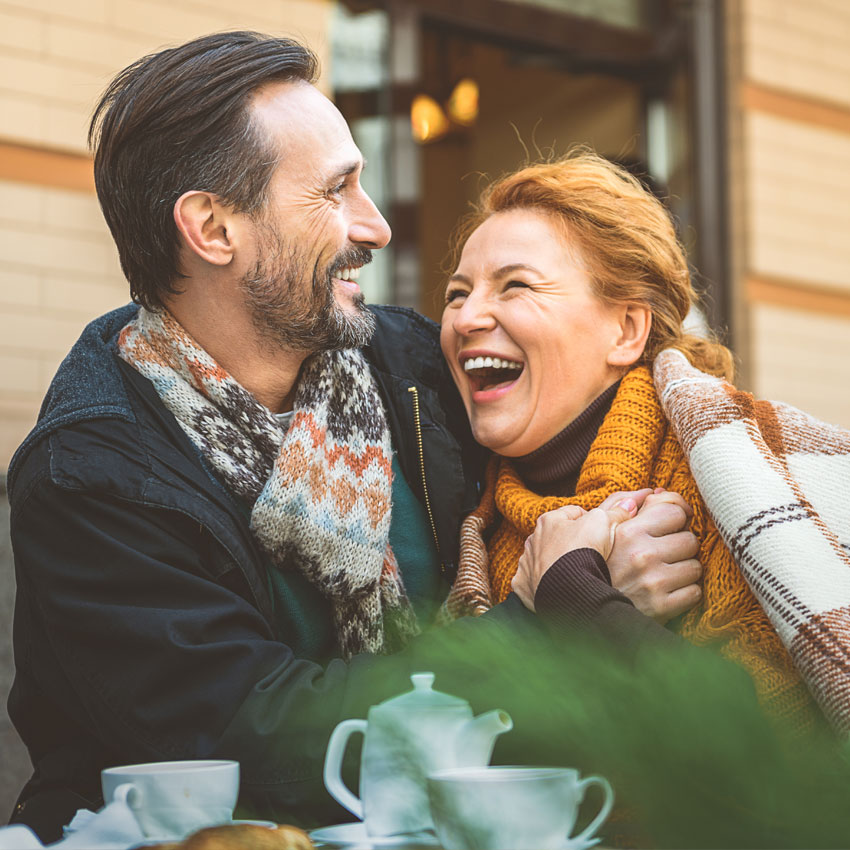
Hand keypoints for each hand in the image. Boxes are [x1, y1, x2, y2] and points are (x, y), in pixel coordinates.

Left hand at [511, 496, 642, 611]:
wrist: (567, 589)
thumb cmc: (583, 551)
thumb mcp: (603, 524)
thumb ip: (615, 512)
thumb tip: (629, 504)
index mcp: (549, 520)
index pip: (574, 513)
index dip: (592, 521)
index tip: (602, 532)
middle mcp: (533, 539)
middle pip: (558, 536)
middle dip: (573, 542)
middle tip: (591, 554)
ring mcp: (527, 562)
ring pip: (544, 558)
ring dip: (557, 562)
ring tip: (576, 572)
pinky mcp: (524, 584)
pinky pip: (533, 581)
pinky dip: (544, 583)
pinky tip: (558, 587)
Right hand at [606, 489, 702, 622]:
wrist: (584, 607)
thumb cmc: (595, 564)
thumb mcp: (600, 529)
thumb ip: (624, 504)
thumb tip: (657, 491)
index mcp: (627, 531)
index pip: (674, 511)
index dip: (677, 516)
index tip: (675, 523)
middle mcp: (642, 554)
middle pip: (690, 539)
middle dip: (680, 546)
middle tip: (664, 553)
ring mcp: (653, 582)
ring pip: (695, 566)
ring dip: (684, 570)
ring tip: (664, 573)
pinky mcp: (661, 607)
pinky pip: (694, 593)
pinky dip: (685, 593)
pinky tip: (666, 591)